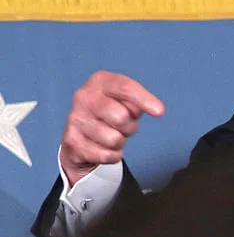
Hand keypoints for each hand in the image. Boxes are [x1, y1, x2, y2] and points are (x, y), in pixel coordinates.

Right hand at [60, 71, 164, 186]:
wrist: (81, 135)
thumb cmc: (110, 113)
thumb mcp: (126, 101)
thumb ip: (137, 102)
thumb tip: (154, 108)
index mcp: (100, 81)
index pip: (125, 88)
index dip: (144, 100)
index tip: (159, 111)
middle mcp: (84, 97)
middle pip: (120, 116)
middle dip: (129, 126)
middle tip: (124, 126)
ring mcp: (75, 119)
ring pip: (113, 139)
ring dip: (120, 142)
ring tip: (113, 134)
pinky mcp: (71, 141)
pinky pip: (106, 155)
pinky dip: (113, 155)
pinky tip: (104, 147)